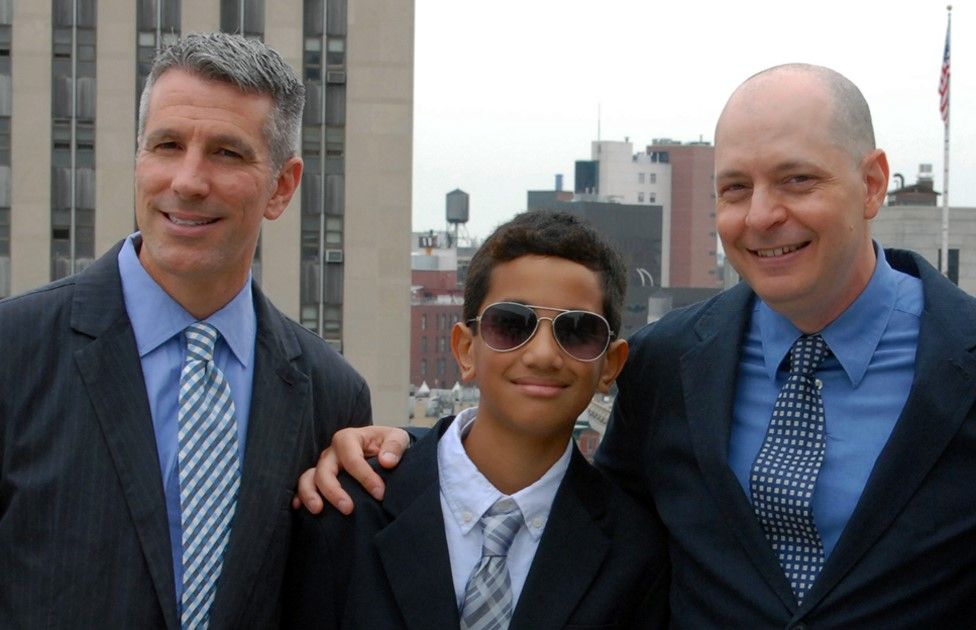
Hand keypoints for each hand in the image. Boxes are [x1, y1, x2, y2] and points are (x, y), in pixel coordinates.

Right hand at [292, 426, 410, 514]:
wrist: (383, 449)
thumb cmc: (389, 444)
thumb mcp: (399, 438)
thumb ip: (395, 446)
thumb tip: (386, 461)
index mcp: (349, 438)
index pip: (352, 459)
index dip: (365, 477)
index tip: (380, 494)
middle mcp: (331, 452)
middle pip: (325, 470)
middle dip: (334, 490)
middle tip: (348, 509)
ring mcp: (323, 465)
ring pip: (308, 478)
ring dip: (310, 494)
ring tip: (318, 511)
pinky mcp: (319, 479)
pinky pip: (304, 487)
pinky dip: (299, 497)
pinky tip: (300, 509)